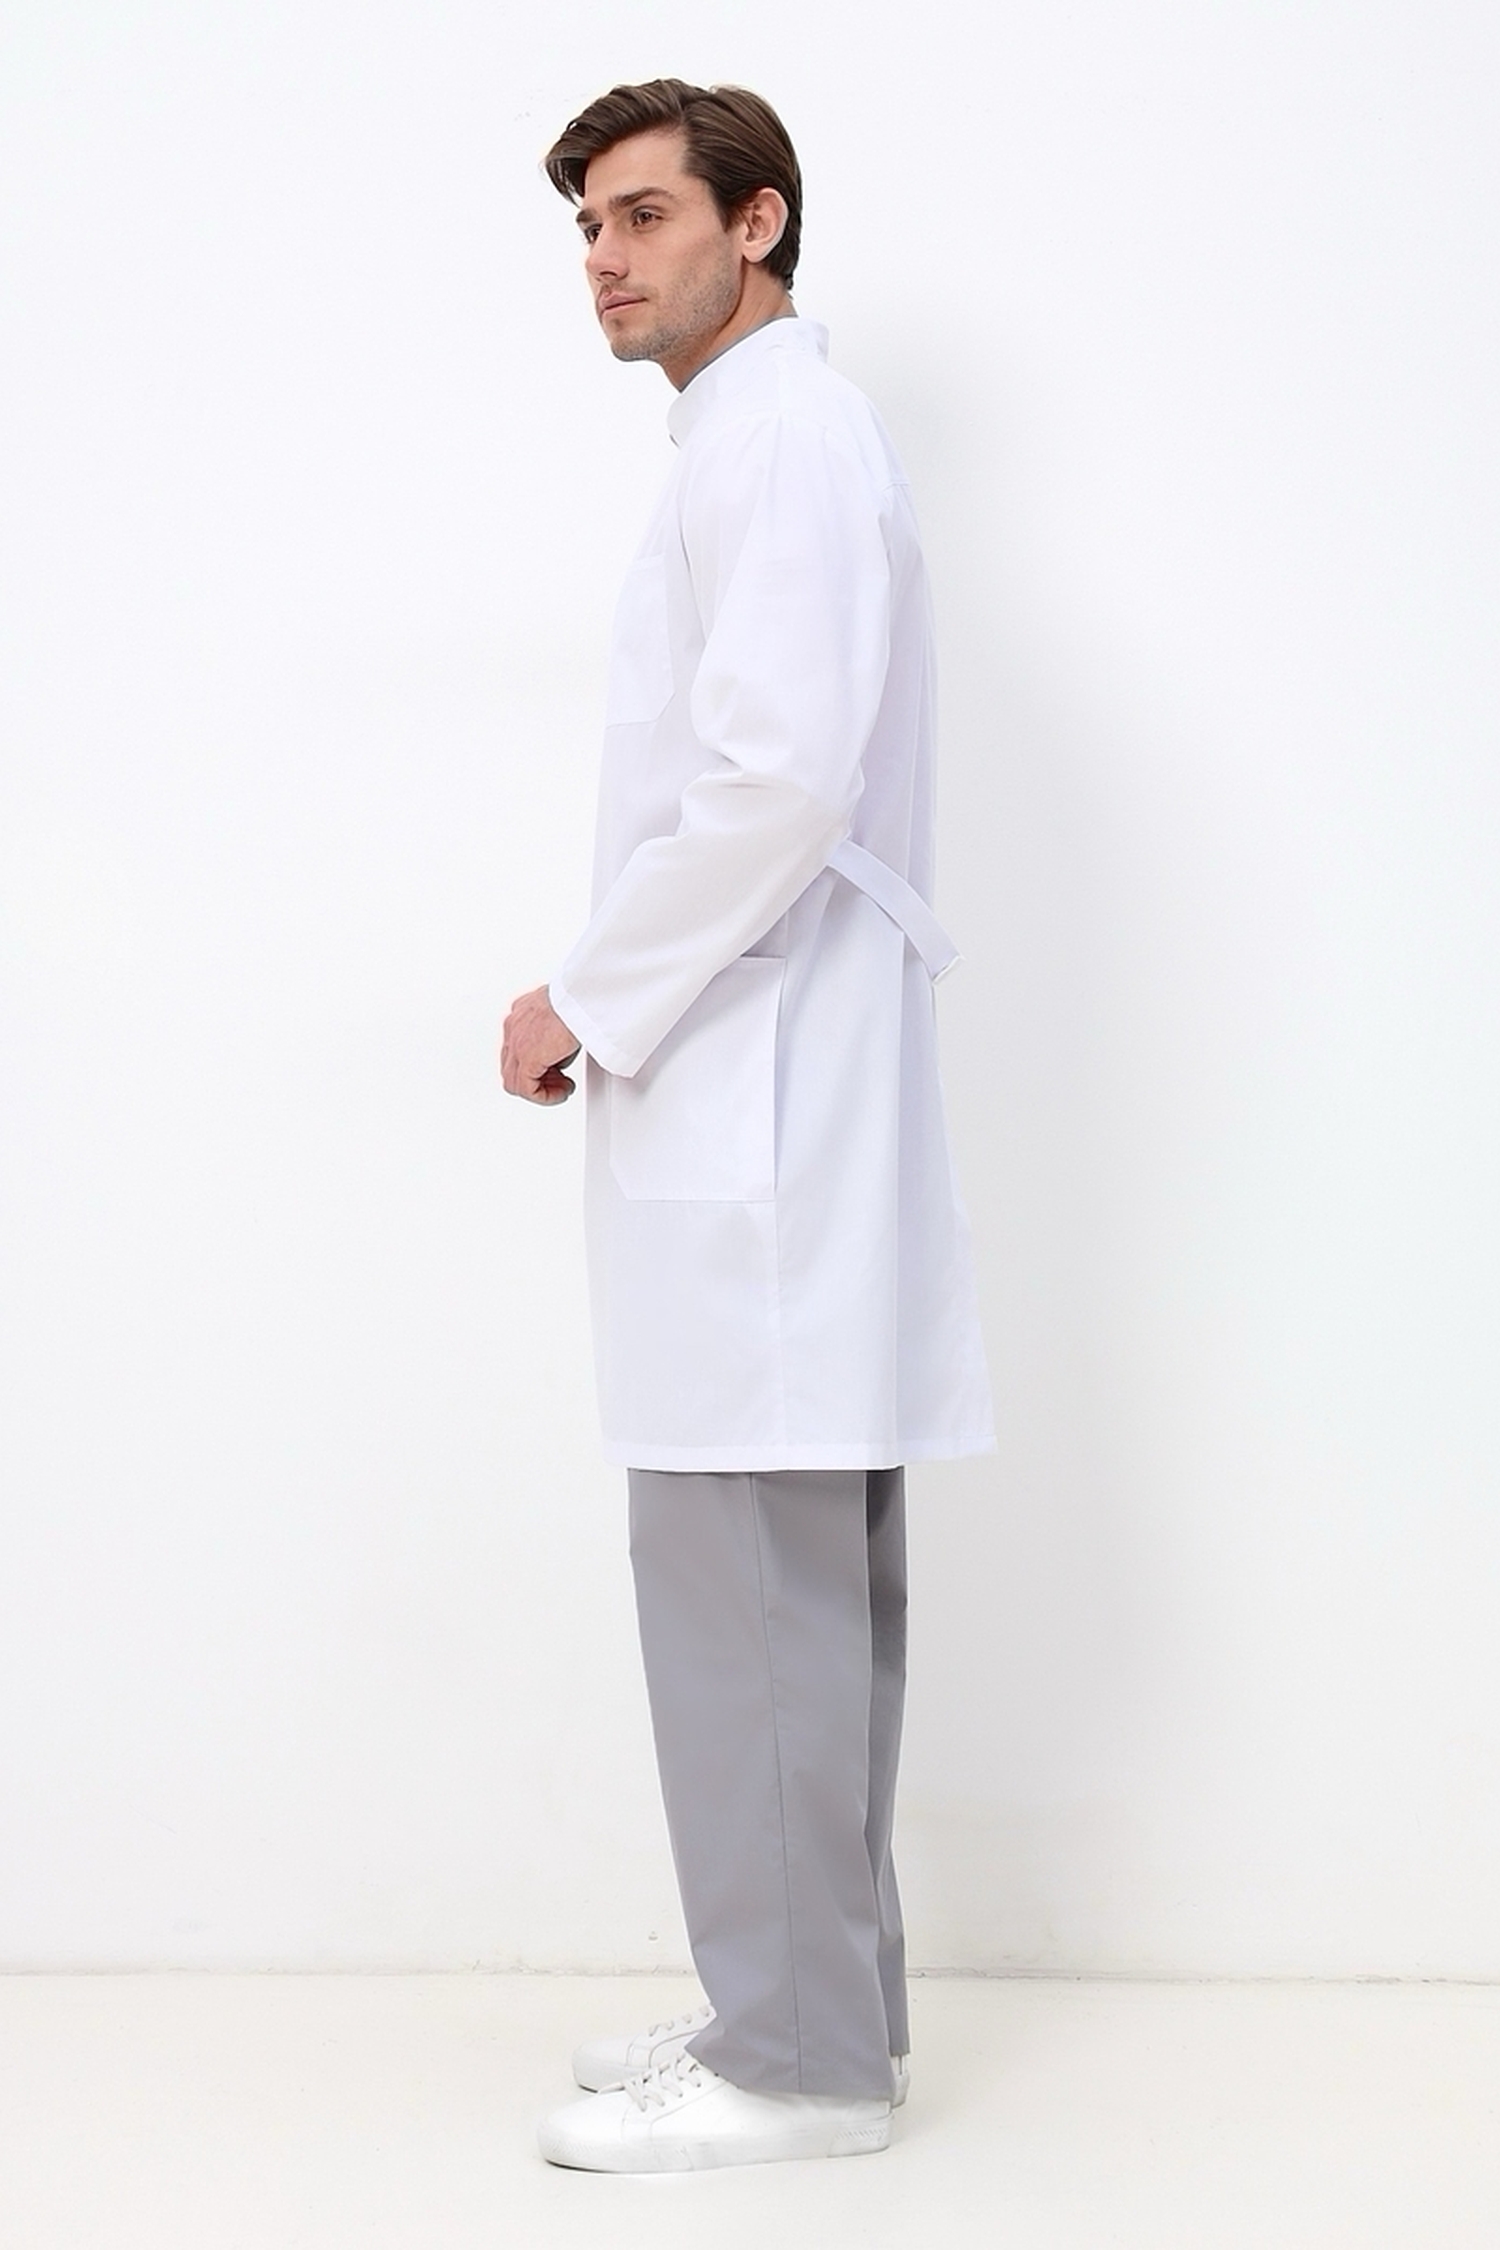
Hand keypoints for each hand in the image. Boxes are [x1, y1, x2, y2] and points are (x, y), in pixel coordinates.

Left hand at [500, 985, 581, 1104]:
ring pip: (514, 1081)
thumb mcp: (564, 1015)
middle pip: (511, 1067)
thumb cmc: (581, 998)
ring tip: (561, 1088)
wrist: (584, 995)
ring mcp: (516, 1042)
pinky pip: (527, 1090)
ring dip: (540, 1090)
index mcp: (521, 1013)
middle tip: (559, 1081)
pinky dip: (545, 1096)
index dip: (536, 1065)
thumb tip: (560, 1058)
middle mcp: (514, 1027)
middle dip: (537, 1079)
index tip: (556, 1070)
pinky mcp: (527, 1058)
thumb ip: (554, 1036)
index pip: (516, 1050)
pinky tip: (562, 1091)